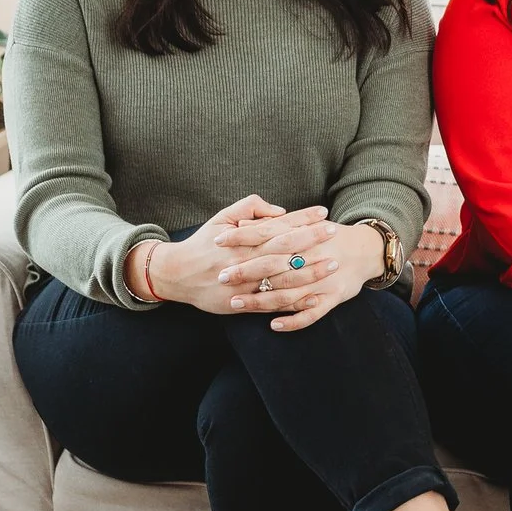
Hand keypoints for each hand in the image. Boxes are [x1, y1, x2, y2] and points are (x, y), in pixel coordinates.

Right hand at [138, 197, 330, 312]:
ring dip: (309, 271)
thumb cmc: (203, 244)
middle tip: (335, 232)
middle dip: (311, 240)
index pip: (277, 226)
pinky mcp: (243, 303)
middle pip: (283, 249)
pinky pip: (272, 303)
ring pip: (281, 277)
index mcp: (242, 239)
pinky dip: (294, 302)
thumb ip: (249, 207)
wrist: (176, 275)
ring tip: (333, 263)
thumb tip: (280, 210)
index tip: (323, 212)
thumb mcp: (221, 219)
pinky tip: (315, 297)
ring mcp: (245, 284)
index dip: (301, 219)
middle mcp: (244, 260)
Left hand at [235, 221, 386, 331]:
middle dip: (246, 271)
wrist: (368, 249)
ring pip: (287, 292)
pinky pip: (312, 313)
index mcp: (303, 235)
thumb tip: (240, 224)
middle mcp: (312, 257)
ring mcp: (323, 279)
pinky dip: (293, 320)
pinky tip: (274, 325)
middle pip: (273, 264)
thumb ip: (273, 224)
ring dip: (260, 300)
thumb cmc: (329, 236)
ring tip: (236, 303)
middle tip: (222, 276)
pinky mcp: (333, 297)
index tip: (218, 241)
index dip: (242, 237)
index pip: (267, 233)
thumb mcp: (304, 223)